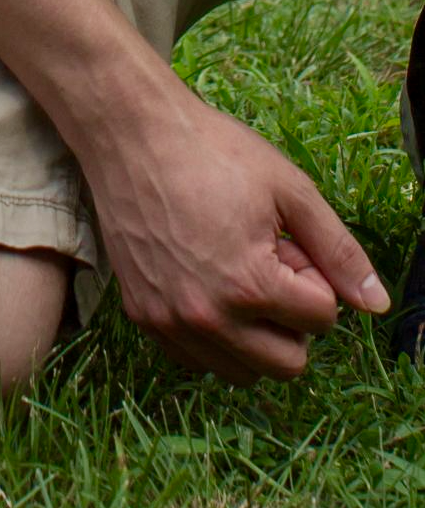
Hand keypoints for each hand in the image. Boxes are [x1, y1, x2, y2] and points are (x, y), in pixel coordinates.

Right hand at [78, 78, 387, 381]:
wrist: (131, 134)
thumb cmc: (212, 152)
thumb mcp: (289, 189)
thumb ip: (339, 250)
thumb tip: (377, 304)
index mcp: (249, 285)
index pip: (322, 320)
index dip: (313, 276)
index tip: (286, 241)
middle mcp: (207, 317)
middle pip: (288, 363)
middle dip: (292, 320)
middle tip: (269, 265)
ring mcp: (170, 321)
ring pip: (242, 373)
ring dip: (254, 335)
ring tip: (236, 275)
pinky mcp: (142, 317)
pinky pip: (196, 361)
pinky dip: (214, 339)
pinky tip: (207, 286)